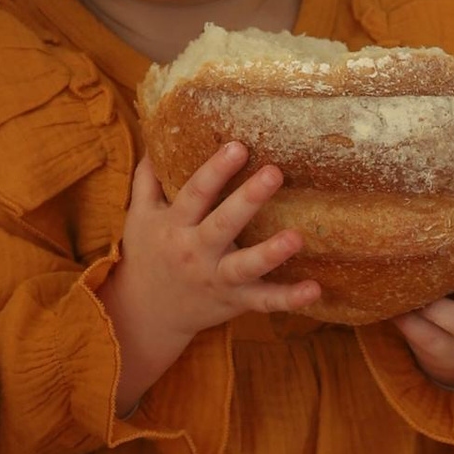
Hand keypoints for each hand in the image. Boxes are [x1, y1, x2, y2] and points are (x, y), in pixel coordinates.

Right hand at [102, 142, 321, 411]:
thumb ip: (147, 179)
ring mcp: (217, 278)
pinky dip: (289, 298)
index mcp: (175, 226)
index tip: (238, 147)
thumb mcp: (139, 217)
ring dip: (271, 253)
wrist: (145, 314)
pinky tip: (315, 289)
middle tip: (274, 172)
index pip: (195, 194)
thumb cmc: (148, 255)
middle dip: (247, 200)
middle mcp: (195, 251)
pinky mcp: (234, 301)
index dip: (215, 171)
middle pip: (222, 224)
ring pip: (245, 267)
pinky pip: (263, 302)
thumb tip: (156, 138)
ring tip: (297, 237)